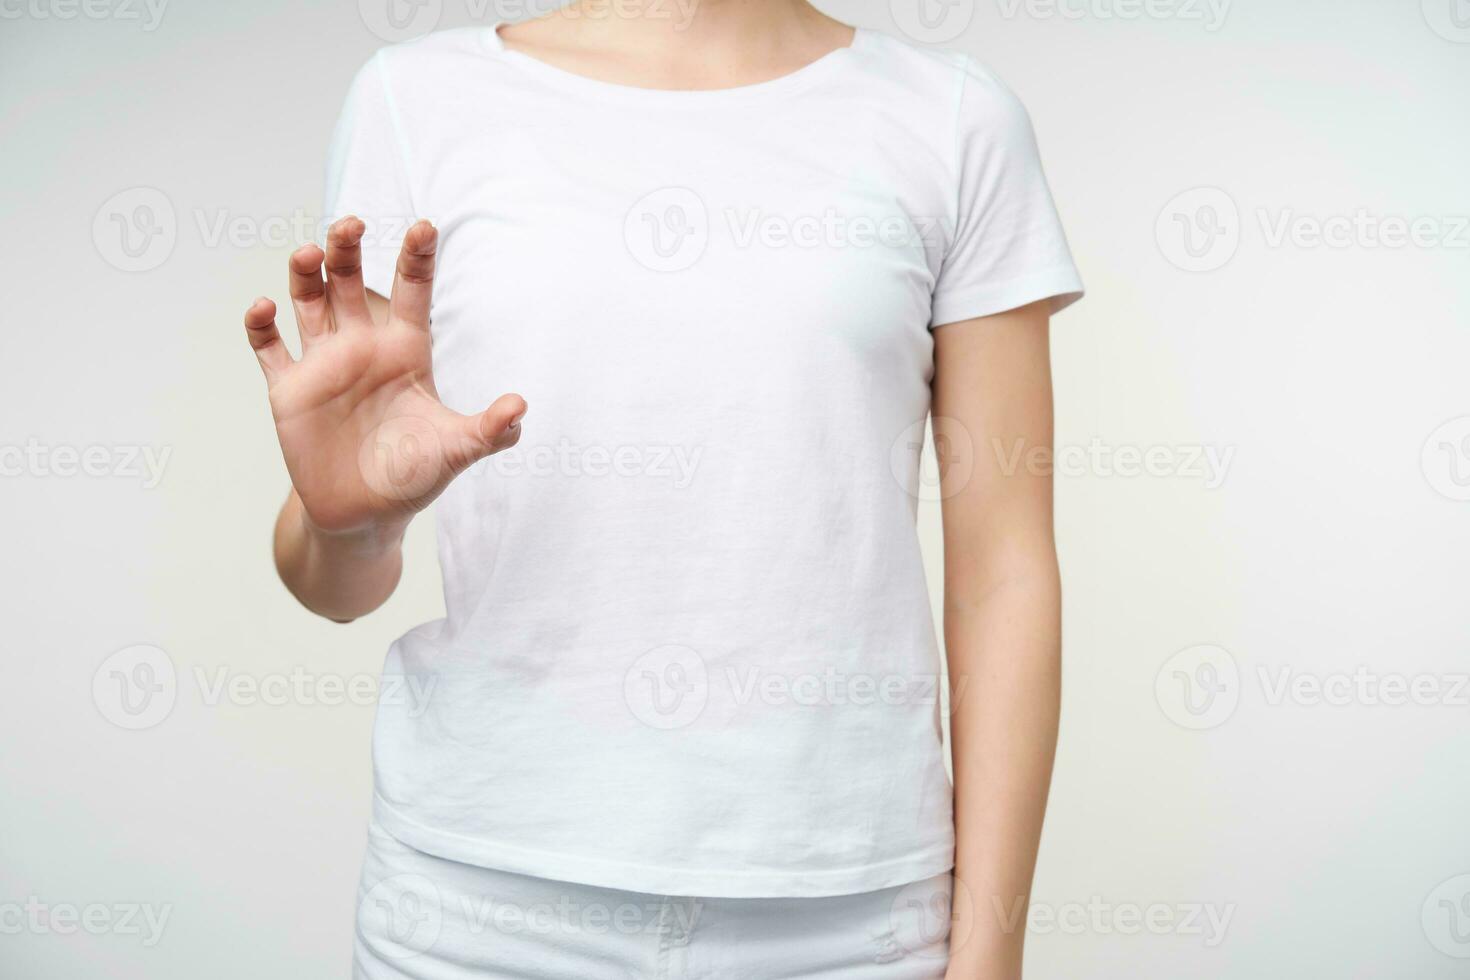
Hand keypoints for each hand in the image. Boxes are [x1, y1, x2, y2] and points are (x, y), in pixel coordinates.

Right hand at [244, 217, 523, 535]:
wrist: (365, 516)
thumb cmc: (414, 476)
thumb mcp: (455, 451)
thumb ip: (488, 430)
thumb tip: (520, 410)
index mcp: (406, 350)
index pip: (413, 291)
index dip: (417, 258)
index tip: (425, 225)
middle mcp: (363, 347)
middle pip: (351, 281)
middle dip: (348, 249)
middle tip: (350, 224)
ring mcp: (324, 364)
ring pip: (309, 301)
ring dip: (305, 274)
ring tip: (307, 254)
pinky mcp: (289, 390)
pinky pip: (268, 348)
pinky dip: (261, 326)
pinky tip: (264, 308)